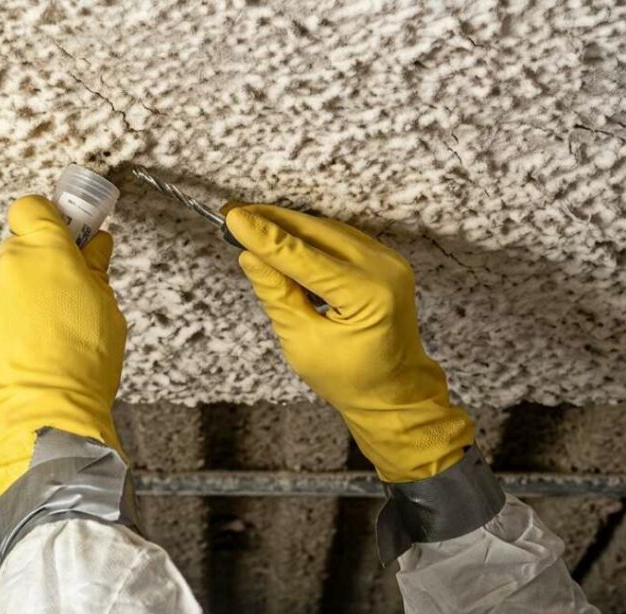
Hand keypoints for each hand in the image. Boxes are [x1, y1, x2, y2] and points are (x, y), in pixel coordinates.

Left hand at [0, 196, 125, 504]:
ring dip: (13, 307)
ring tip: (36, 345)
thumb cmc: (84, 366)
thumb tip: (95, 245)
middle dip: (36, 275)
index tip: (61, 236)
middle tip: (58, 309)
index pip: (33, 208)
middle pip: (17, 254)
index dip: (46, 221)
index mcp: (47, 254)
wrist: (46, 417)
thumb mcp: (107, 312)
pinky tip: (15, 359)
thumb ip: (94, 271)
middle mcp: (5, 266)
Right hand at [225, 205, 472, 481]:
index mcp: (367, 296)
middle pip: (317, 232)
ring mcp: (388, 261)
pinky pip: (339, 239)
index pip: (303, 257)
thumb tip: (249, 255)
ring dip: (288, 226)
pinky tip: (280, 239)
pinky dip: (308, 237)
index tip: (231, 217)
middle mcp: (383, 269)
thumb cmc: (350, 377)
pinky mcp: (384, 260)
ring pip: (327, 230)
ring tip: (249, 223)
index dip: (264, 237)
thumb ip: (276, 293)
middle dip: (272, 221)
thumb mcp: (302, 341)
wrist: (395, 389)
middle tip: (231, 212)